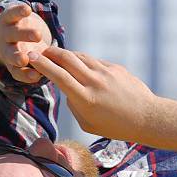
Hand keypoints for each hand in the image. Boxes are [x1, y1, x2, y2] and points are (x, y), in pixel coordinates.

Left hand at [0, 3, 51, 82]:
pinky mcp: (8, 17)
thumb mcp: (36, 62)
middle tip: (24, 59)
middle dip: (17, 57)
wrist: (7, 33)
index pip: (18, 72)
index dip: (25, 74)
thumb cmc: (29, 52)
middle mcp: (8, 50)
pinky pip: (12, 14)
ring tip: (37, 35)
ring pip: (14, 34)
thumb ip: (45, 67)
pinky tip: (27, 10)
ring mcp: (7, 33)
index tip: (36, 76)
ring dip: (24, 34)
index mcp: (14, 65)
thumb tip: (62, 73)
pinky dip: (18, 11)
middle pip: (10, 55)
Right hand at [28, 47, 176, 150]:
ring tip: (55, 55)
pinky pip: (93, 61)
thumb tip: (67, 89)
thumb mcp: (87, 123)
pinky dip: (82, 61)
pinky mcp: (115, 68)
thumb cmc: (114, 126)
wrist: (146, 117)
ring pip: (80, 56)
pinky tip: (78, 64)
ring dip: (65, 54)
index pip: (58, 75)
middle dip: (50, 52)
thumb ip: (74, 105)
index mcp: (84, 98)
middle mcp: (94, 82)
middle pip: (67, 58)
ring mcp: (106, 72)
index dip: (42, 64)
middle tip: (40, 51)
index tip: (31, 57)